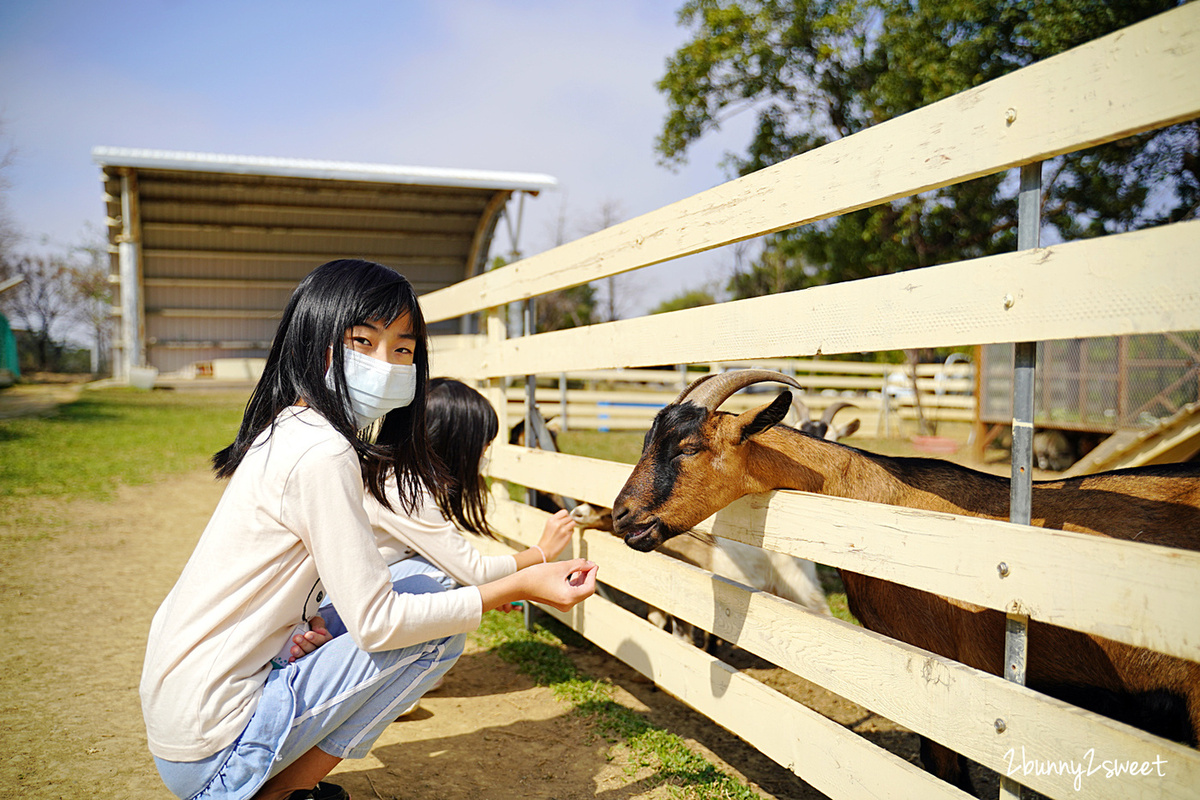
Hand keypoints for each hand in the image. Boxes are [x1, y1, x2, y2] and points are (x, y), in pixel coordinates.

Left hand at [288, 615, 332, 661]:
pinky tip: (291, 659)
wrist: (303, 631)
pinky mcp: (302, 661)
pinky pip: (299, 663)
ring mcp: (310, 656)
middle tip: (297, 638)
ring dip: (300, 653)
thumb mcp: (316, 621)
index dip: (315, 638)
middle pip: (314, 649)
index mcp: (325, 640)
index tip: (307, 634)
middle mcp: (319, 650)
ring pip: (306, 657)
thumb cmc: (311, 626)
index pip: (322, 640)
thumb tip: (320, 631)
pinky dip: (295, 661)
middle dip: (305, 644)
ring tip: (293, 649)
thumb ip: (318, 623)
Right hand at [479, 558, 597, 613]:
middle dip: (588, 576)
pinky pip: (571, 592)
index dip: (593, 574)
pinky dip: (573, 582)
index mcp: (569, 598)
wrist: (519, 585)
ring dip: (581, 578)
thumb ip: (578, 564)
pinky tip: (573, 571)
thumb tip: (591, 564)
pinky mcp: (558, 602)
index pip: (589, 587)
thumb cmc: (538, 576)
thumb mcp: (561, 567)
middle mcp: (568, 605)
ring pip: (579, 591)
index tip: (593, 563)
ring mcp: (563, 605)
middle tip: (588, 563)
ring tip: (581, 565)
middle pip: (585, 590)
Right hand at [536, 509, 573, 560]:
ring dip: (571, 527)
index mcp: (552, 519)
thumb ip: (557, 520)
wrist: (544, 551)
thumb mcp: (549, 526)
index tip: (564, 520)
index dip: (566, 516)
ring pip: (573, 523)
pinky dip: (570, 533)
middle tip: (565, 527)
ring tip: (566, 531)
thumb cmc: (547, 539)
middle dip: (568, 522)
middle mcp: (557, 523)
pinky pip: (573, 530)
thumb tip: (567, 517)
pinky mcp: (567, 536)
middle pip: (570, 517)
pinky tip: (565, 537)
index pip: (564, 511)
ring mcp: (563, 529)